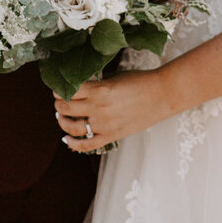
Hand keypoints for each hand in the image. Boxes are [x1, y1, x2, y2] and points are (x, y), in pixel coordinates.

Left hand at [55, 70, 171, 152]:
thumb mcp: (115, 77)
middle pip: (66, 107)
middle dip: (58, 103)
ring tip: (62, 116)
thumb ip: (96, 85)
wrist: (163, 95)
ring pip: (71, 126)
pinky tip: (66, 139)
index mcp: (99, 89)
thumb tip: (79, 88)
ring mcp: (104, 124)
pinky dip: (73, 143)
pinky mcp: (111, 136)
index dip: (59, 89)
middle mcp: (98, 108)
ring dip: (62, 120)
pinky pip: (86, 145)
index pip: (68, 91)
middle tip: (59, 100)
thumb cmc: (141, 81)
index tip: (58, 87)